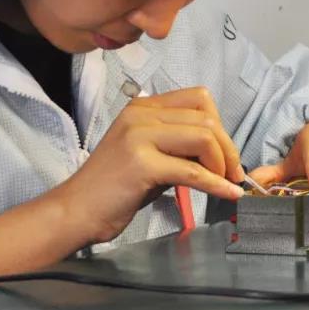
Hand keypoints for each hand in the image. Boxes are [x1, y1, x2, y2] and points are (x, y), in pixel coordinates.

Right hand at [57, 87, 244, 243]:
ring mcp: (139, 136)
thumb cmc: (113, 188)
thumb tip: (219, 152)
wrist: (76, 211)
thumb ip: (179, 145)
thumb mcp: (148, 153)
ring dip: (222, 164)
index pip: (199, 98)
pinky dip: (216, 184)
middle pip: (206, 117)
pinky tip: (227, 194)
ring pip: (203, 138)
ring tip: (225, 183)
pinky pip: (192, 171)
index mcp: (143, 106)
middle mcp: (141, 114)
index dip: (220, 126)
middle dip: (227, 147)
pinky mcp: (141, 164)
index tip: (225, 154)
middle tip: (232, 173)